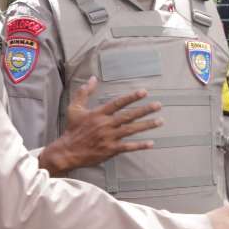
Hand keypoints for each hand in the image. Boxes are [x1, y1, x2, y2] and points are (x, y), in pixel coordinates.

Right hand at [41, 78, 162, 174]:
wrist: (68, 151)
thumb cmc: (72, 129)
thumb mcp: (74, 108)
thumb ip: (84, 92)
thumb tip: (92, 78)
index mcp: (98, 114)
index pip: (118, 103)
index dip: (131, 97)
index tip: (144, 92)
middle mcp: (105, 124)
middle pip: (128, 116)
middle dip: (145, 110)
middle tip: (158, 105)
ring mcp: (109, 138)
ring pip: (131, 130)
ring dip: (147, 125)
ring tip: (160, 121)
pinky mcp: (111, 150)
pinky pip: (128, 147)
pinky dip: (140, 145)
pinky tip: (151, 143)